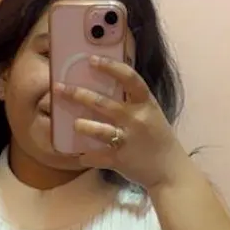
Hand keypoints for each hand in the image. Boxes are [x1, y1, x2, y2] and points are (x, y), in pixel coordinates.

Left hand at [55, 57, 185, 191]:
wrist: (169, 169)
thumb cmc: (157, 138)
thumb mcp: (150, 114)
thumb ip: (133, 101)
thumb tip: (106, 87)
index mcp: (145, 103)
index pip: (129, 78)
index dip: (110, 67)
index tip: (91, 59)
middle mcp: (136, 119)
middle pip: (104, 103)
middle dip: (79, 94)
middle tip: (59, 88)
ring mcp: (128, 140)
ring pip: (100, 131)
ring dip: (84, 126)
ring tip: (74, 124)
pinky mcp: (120, 159)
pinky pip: (98, 157)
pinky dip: (87, 157)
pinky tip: (80, 155)